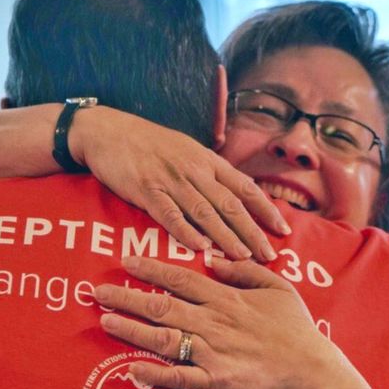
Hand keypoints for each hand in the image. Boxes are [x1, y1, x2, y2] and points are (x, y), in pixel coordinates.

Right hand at [72, 107, 285, 260]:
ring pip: (205, 212)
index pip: (245, 187)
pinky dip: (186, 231)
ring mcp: (171, 180)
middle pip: (230, 204)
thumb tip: (236, 195)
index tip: (283, 229)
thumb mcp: (187, 151)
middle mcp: (195, 170)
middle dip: (252, 231)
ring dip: (226, 237)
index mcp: (208, 161)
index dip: (266, 209)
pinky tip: (200, 247)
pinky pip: (170, 214)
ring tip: (244, 258)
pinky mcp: (146, 189)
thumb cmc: (149, 144)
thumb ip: (210, 173)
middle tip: (269, 255)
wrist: (106, 130)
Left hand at [93, 255, 358, 388]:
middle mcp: (214, 322)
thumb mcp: (279, 290)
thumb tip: (214, 260)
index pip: (182, 279)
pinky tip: (131, 369)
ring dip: (131, 329)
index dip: (151, 270)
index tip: (126, 263)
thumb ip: (245, 272)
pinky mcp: (216, 380)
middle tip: (97, 291)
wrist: (313, 374)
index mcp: (227, 299)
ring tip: (105, 321)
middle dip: (127, 297)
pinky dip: (154, 374)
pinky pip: (179, 376)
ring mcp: (213, 352)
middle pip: (162, 305)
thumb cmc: (298, 332)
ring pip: (163, 337)